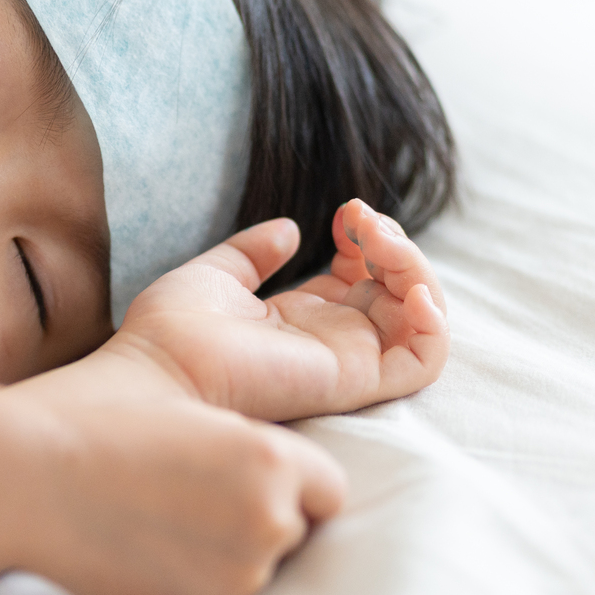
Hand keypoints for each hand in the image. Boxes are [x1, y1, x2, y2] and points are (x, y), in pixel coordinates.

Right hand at [13, 356, 347, 594]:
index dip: (294, 488)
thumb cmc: (110, 436)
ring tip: (163, 529)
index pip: (328, 490)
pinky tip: (151, 559)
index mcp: (273, 459)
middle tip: (192, 506)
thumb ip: (261, 459)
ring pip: (261, 571)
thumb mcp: (200, 419)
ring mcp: (241, 574)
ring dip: (229, 558)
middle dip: (261, 523)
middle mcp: (269, 519)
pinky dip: (199, 588)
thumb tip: (302, 503)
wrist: (40, 483)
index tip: (253, 486)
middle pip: (297, 533)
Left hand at [105, 199, 448, 421]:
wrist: (161, 366)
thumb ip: (255, 252)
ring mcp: (348, 362)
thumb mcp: (218, 274)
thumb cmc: (175, 332)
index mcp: (302, 319)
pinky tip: (407, 287)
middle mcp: (332, 342)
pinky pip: (424, 361)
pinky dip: (432, 321)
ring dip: (414, 267)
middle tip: (362, 219)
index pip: (364, 278)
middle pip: (398, 291)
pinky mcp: (357, 381)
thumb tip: (290, 228)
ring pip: (420, 318)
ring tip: (379, 240)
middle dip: (395, 244)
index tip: (344, 214)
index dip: (368, 239)